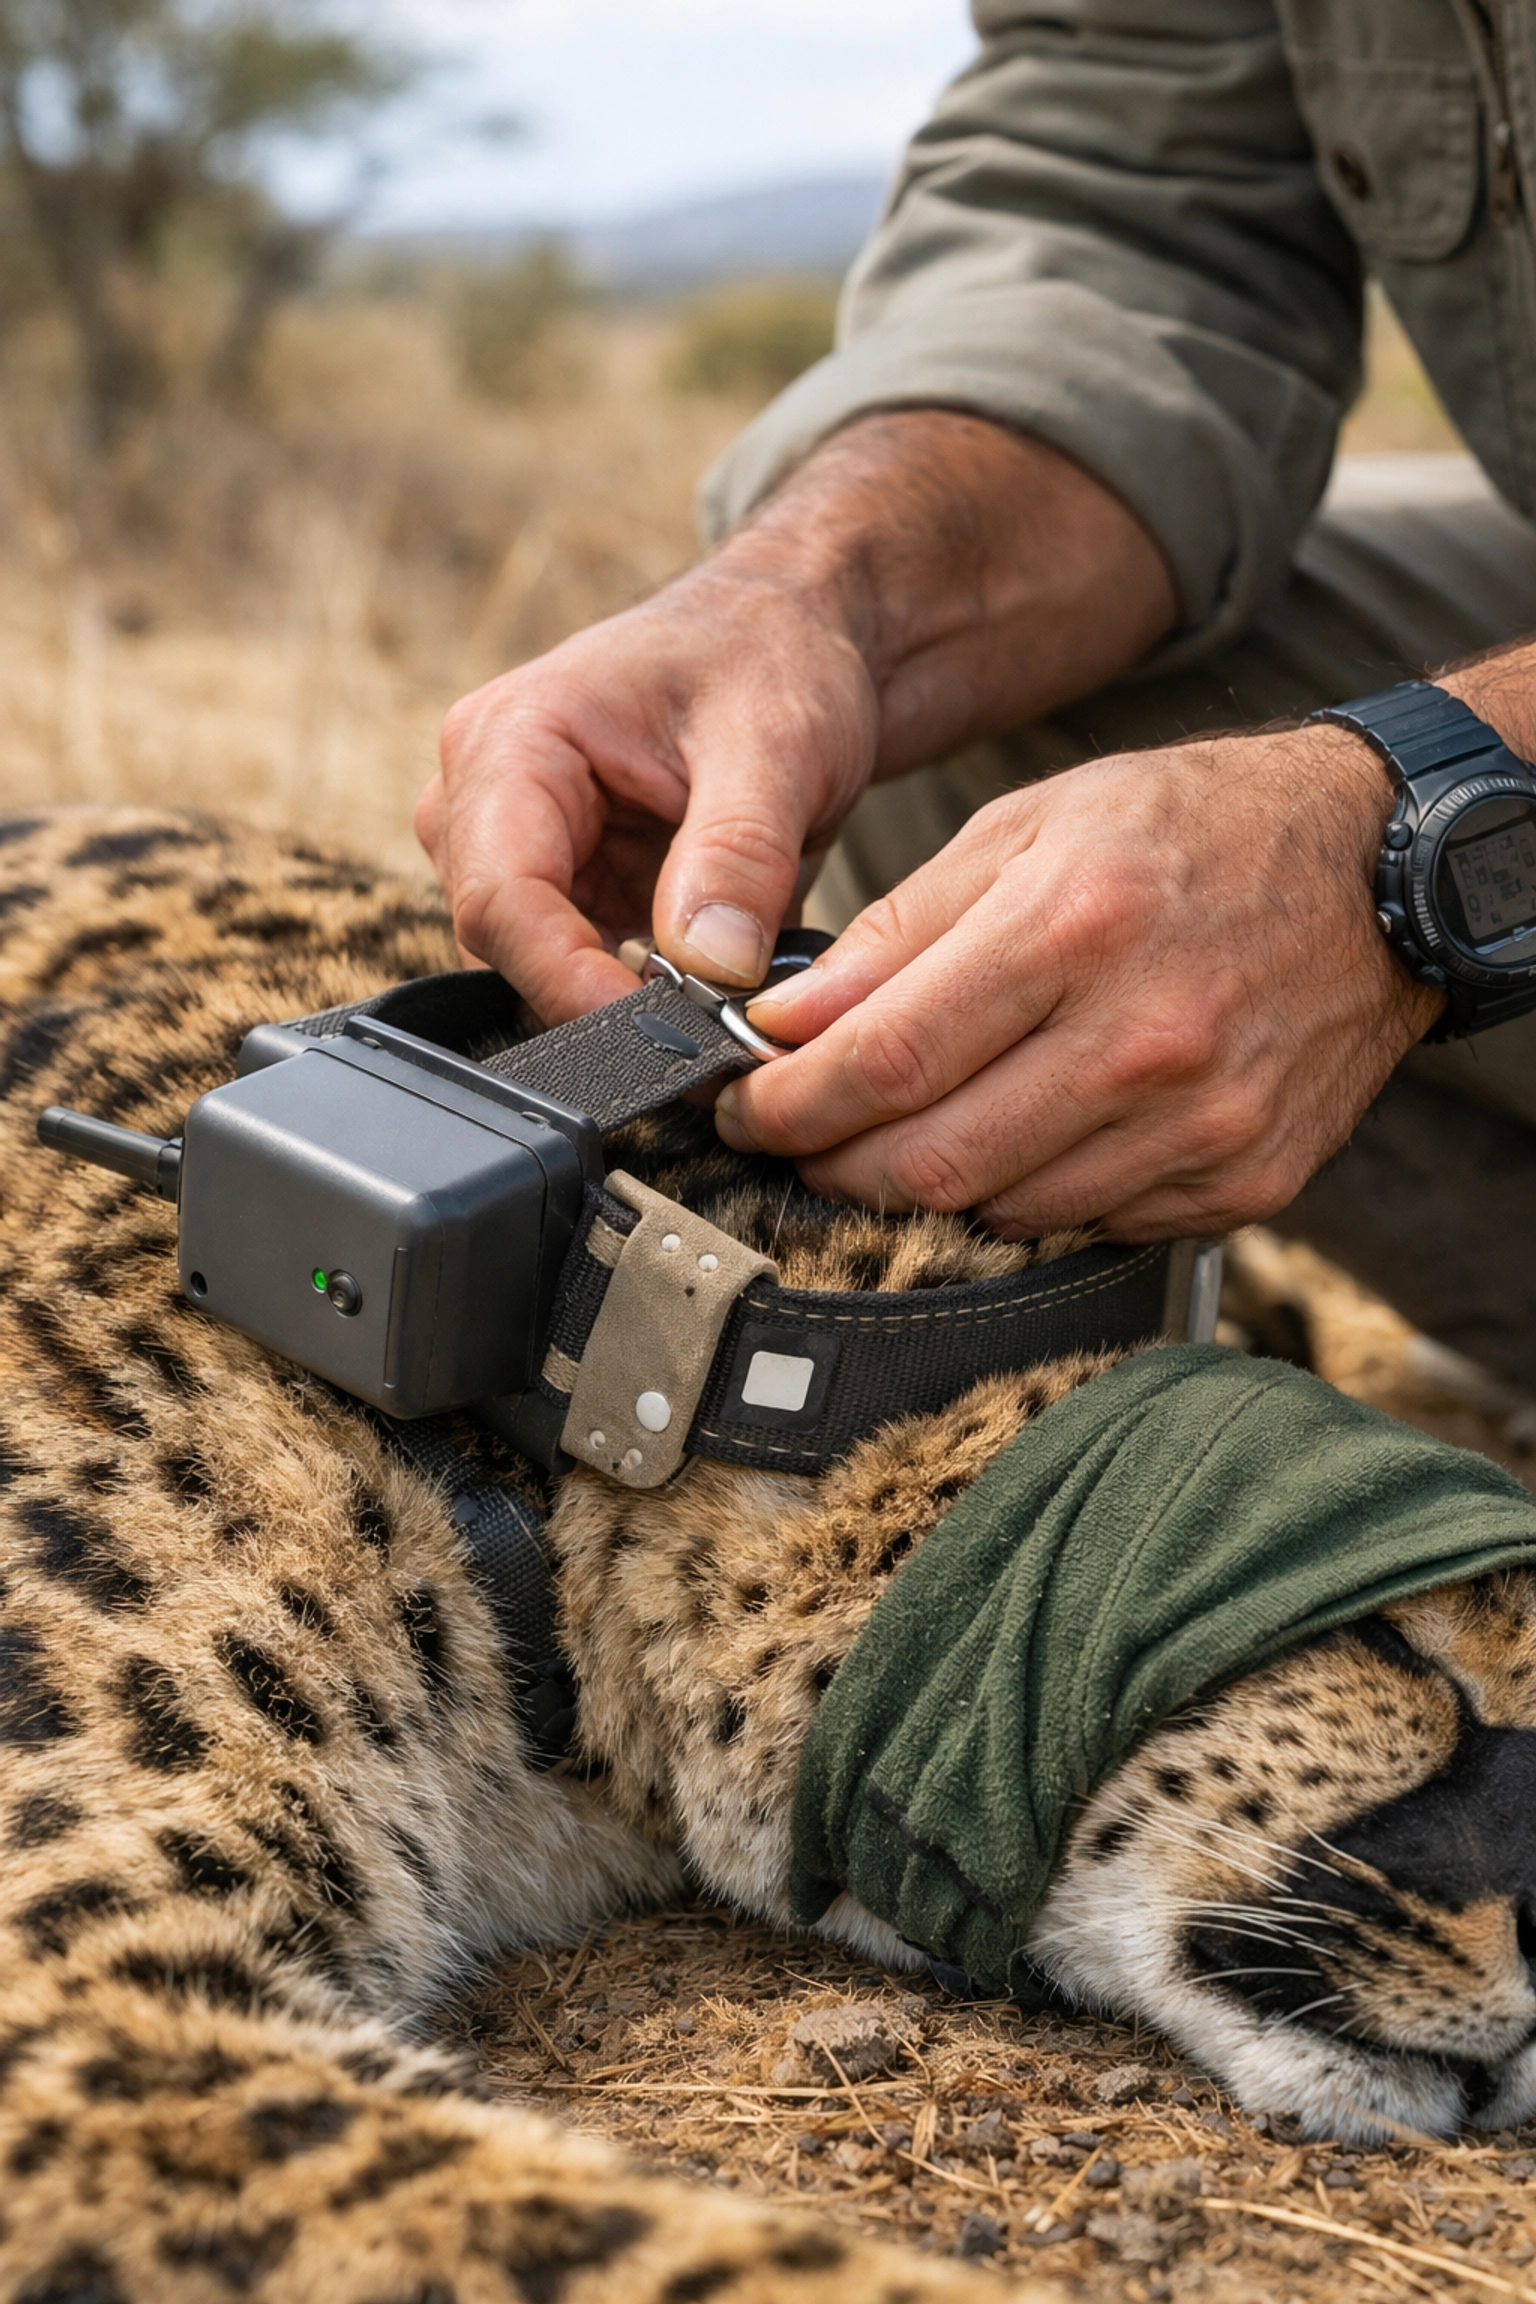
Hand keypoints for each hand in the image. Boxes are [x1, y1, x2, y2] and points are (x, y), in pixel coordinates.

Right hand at [417, 413, 1174, 1022]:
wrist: (792, 640)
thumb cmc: (771, 656)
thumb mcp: (774, 742)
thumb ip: (739, 852)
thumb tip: (712, 967)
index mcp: (509, 744)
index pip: (503, 899)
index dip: (573, 985)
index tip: (664, 1035)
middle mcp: (486, 805)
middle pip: (511, 950)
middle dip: (607, 1003)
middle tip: (720, 1035)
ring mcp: (519, 856)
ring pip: (544, 976)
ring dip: (633, 1003)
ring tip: (732, 1003)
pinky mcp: (565, 898)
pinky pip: (587, 976)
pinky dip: (651, 994)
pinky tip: (718, 982)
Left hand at [715, 723, 1445, 1237]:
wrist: (1378, 868)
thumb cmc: (1191, 830)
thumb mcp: (1027, 828)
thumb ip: (897, 934)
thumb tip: (785, 1023)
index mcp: (1078, 927)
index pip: (889, 1061)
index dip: (791, 1104)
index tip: (744, 1109)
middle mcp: (1147, 1038)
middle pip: (935, 1159)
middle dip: (835, 1164)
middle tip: (800, 1141)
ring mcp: (1206, 1122)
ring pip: (1006, 1210)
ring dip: (928, 1187)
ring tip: (904, 1135)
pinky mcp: (1246, 1178)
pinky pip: (1093, 1225)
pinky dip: (1030, 1197)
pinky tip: (1020, 1141)